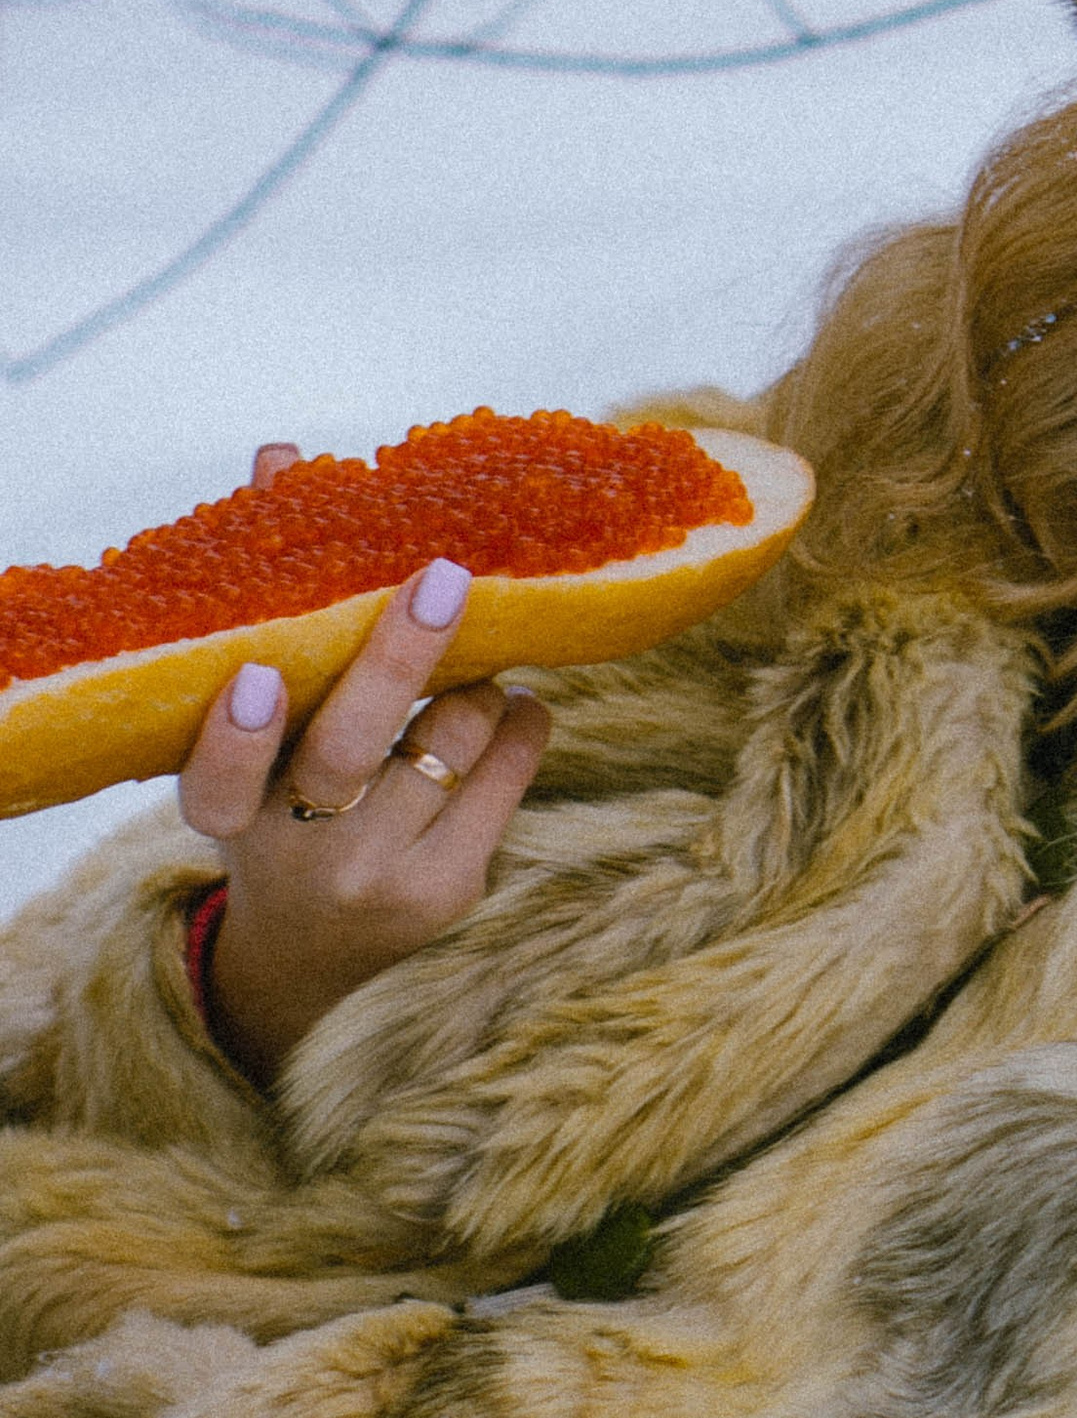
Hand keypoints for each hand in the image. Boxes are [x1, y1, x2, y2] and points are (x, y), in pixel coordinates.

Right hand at [175, 442, 550, 1088]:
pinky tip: (513, 700)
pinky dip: (519, 717)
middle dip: (400, 657)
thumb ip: (266, 603)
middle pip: (352, 748)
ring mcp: (380, 877)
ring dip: (477, 677)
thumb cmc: (279, 806)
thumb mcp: (248, 738)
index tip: (259, 675)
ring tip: (479, 656)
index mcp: (228, 819)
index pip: (215, 784)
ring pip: (450, 740)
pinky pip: (508, 771)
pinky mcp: (453, 887)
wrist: (314, 960)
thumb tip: (282, 457)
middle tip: (442, 576)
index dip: (237, 735)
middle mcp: (298, 855)